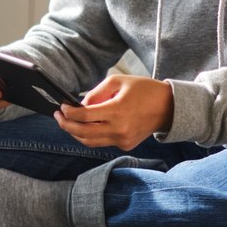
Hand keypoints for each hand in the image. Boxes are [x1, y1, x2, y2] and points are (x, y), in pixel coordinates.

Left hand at [55, 73, 172, 149]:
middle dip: (66, 125)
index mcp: (117, 111)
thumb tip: (79, 106)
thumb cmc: (142, 89)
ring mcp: (123, 140)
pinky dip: (91, 135)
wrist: (168, 107)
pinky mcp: (126, 145)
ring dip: (75, 133)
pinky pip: (102, 142)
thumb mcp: (117, 82)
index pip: (84, 116)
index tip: (61, 106)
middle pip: (83, 133)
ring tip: (67, 121)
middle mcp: (119, 129)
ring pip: (90, 142)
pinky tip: (85, 125)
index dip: (68, 113)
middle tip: (57, 116)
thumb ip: (96, 94)